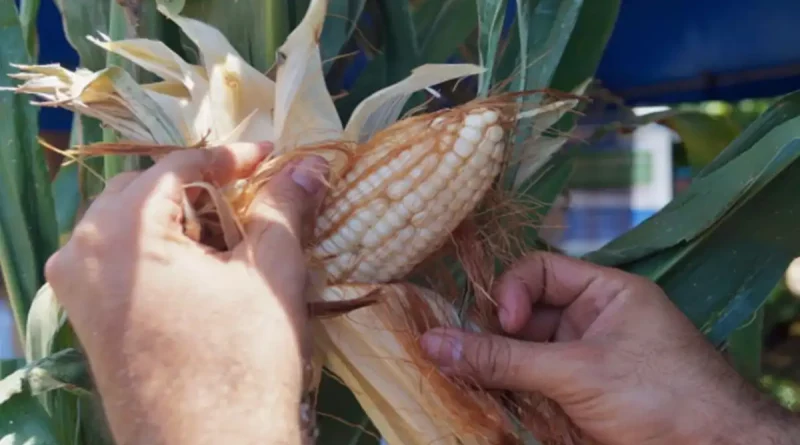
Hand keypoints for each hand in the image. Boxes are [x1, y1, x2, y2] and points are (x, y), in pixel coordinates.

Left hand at [45, 143, 328, 444]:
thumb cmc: (243, 359)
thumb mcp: (271, 272)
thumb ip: (284, 207)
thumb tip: (310, 163)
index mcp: (119, 232)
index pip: (175, 166)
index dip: (229, 157)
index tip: (271, 157)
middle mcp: (80, 253)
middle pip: (144, 191)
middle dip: (200, 185)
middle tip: (251, 192)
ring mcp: (77, 292)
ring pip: (129, 225)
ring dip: (181, 217)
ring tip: (232, 230)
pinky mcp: (88, 322)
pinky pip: (119, 261)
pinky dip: (161, 250)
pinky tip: (202, 268)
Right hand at [420, 252, 798, 444]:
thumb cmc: (660, 394)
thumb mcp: (578, 372)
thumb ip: (504, 359)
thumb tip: (434, 343)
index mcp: (604, 293)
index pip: (540, 270)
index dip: (512, 290)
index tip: (503, 322)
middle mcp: (590, 321)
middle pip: (523, 314)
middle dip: (493, 334)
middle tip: (460, 355)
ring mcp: (583, 362)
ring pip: (521, 354)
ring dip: (494, 368)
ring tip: (461, 378)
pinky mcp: (577, 399)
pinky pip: (530, 386)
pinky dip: (508, 394)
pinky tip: (485, 400)